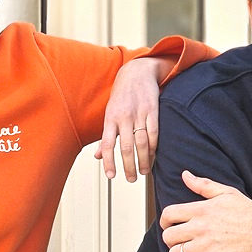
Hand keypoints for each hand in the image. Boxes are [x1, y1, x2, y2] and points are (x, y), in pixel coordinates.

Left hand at [95, 58, 161, 181]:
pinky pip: (154, 133)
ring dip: (143, 160)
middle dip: (128, 166)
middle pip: (125, 147)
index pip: (107, 144)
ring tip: (143, 171)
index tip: (111, 175)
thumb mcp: (109, 113)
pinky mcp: (153, 111)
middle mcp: (123, 117)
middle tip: (131, 179)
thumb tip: (98, 156)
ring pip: (141, 143)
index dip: (108, 162)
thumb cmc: (122, 95)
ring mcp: (139, 114)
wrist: (137, 72)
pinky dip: (153, 147)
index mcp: (110, 118)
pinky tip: (152, 155)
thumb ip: (105, 135)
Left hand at [161, 171, 251, 251]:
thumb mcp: (228, 193)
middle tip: (177, 241)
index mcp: (201, 210)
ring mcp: (204, 247)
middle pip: (168, 236)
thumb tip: (185, 175)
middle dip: (170, 239)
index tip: (167, 225)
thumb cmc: (249, 214)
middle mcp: (199, 228)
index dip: (164, 221)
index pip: (168, 214)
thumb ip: (203, 184)